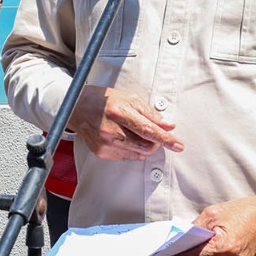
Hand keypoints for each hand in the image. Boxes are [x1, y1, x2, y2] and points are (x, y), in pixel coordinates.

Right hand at [69, 86, 184, 159]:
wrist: (77, 107)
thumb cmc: (103, 101)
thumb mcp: (128, 98)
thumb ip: (149, 113)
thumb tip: (168, 126)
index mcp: (118, 112)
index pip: (148, 130)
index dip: (166, 139)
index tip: (178, 145)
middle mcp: (110, 130)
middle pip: (145, 146)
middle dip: (155, 142)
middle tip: (152, 133)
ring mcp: (105, 143)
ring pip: (138, 154)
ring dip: (144, 146)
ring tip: (135, 133)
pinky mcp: (101, 152)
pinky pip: (127, 157)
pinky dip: (132, 149)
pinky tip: (124, 138)